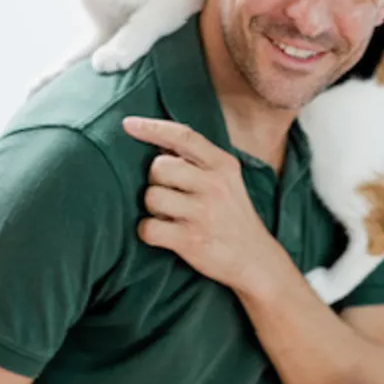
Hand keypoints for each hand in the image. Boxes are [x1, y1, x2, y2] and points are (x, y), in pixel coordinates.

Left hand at [122, 117, 279, 294]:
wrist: (255, 259)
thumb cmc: (233, 215)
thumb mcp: (227, 179)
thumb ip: (198, 160)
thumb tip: (157, 139)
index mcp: (223, 165)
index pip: (183, 136)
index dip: (152, 127)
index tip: (128, 124)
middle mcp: (214, 185)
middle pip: (158, 166)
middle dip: (155, 180)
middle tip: (170, 194)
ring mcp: (202, 213)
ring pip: (150, 197)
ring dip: (152, 208)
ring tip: (170, 215)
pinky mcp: (190, 240)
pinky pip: (148, 227)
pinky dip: (148, 231)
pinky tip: (163, 233)